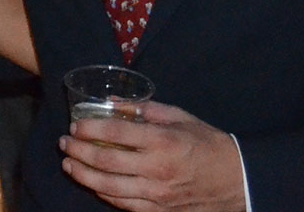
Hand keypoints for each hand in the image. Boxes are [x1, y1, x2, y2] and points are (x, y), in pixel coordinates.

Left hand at [60, 101, 245, 211]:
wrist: (239, 180)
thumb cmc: (208, 144)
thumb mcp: (181, 118)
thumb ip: (145, 109)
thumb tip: (113, 101)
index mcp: (163, 142)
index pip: (116, 133)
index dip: (90, 128)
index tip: (75, 125)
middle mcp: (158, 169)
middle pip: (106, 161)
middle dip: (78, 152)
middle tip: (64, 143)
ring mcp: (158, 194)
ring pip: (109, 187)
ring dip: (83, 175)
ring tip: (68, 164)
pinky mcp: (160, 211)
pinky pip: (124, 205)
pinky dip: (103, 194)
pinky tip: (92, 184)